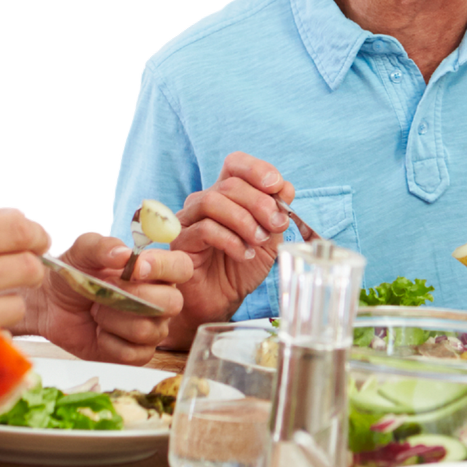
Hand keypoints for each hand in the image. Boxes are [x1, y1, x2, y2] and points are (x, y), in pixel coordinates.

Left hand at [29, 230, 189, 363]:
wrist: (51, 304)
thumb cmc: (74, 273)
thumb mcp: (82, 251)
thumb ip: (102, 246)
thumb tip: (124, 254)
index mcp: (155, 270)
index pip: (181, 267)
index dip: (164, 267)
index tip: (136, 268)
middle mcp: (161, 300)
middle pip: (172, 303)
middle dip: (134, 297)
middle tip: (106, 290)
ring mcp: (152, 328)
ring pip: (148, 330)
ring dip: (113, 320)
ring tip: (97, 311)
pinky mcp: (137, 353)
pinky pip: (133, 353)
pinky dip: (108, 342)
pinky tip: (99, 332)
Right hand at [171, 153, 292, 323]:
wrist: (221, 301)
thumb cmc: (241, 268)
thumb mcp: (269, 239)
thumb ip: (276, 212)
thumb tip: (286, 186)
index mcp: (226, 195)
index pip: (235, 164)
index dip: (257, 169)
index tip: (278, 187)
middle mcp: (205, 201)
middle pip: (230, 184)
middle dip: (260, 203)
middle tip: (277, 225)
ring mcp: (189, 219)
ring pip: (213, 201)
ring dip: (245, 220)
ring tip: (260, 241)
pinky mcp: (181, 241)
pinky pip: (204, 229)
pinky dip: (231, 240)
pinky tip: (244, 254)